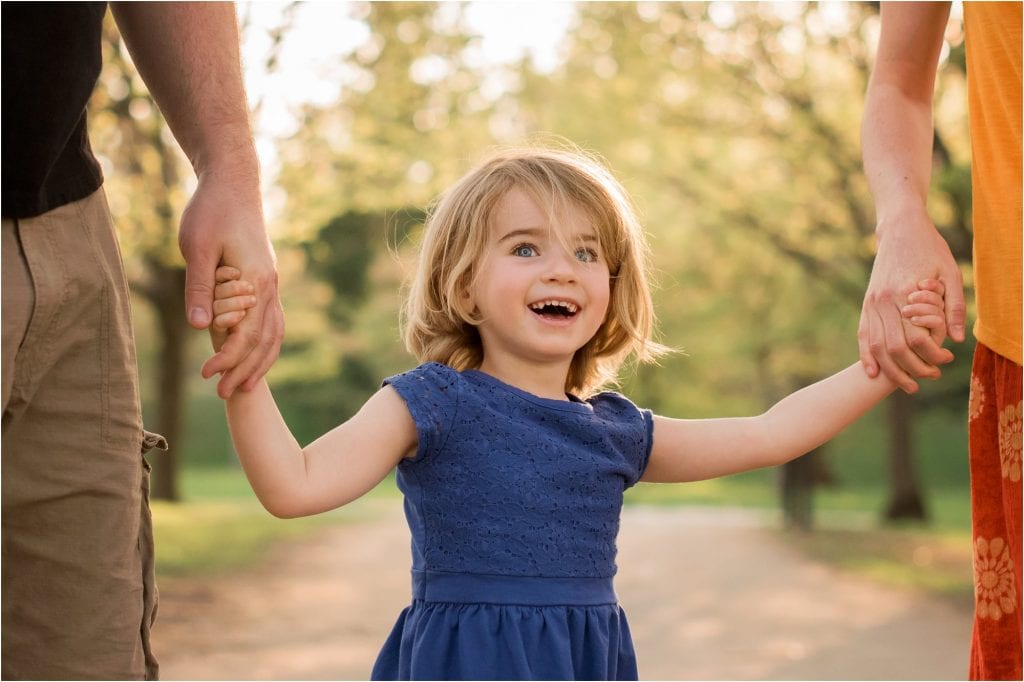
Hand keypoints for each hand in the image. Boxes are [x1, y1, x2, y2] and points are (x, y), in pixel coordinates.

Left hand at [178, 170, 284, 397]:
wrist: (233, 183)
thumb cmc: (212, 211)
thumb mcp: (198, 247)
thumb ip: (200, 288)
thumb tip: (200, 328)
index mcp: (256, 281)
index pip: (246, 332)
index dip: (227, 358)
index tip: (206, 376)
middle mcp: (270, 286)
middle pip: (265, 340)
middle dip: (245, 369)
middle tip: (223, 394)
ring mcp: (271, 283)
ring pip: (274, 333)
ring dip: (260, 361)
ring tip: (243, 385)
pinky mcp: (265, 280)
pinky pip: (272, 321)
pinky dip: (265, 343)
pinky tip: (252, 355)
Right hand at [858, 208, 963, 392]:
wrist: (900, 229)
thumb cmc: (930, 249)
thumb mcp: (950, 272)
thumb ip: (954, 307)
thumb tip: (957, 339)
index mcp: (906, 293)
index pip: (917, 337)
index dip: (932, 355)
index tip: (946, 360)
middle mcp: (884, 301)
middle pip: (895, 348)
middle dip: (913, 369)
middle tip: (930, 377)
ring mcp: (872, 303)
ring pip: (877, 346)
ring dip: (891, 370)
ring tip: (907, 384)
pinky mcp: (866, 304)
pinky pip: (863, 335)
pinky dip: (867, 356)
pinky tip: (873, 373)